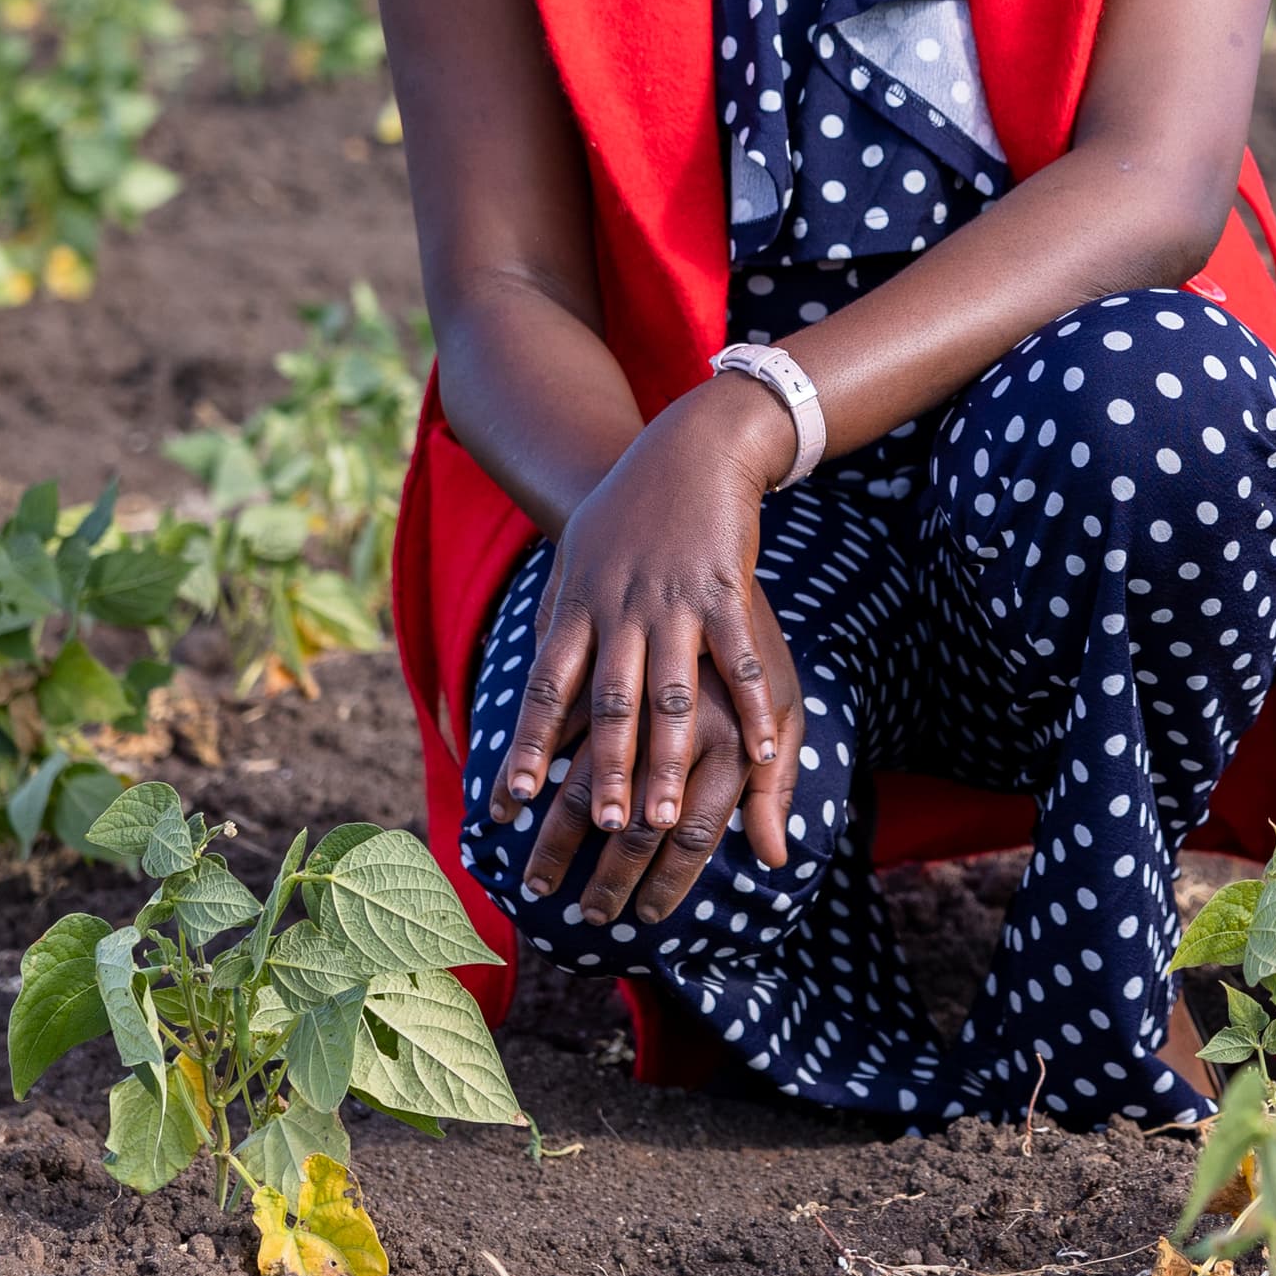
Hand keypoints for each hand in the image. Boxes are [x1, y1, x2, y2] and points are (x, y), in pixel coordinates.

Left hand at [495, 380, 801, 867]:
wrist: (688, 445)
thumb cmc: (626, 511)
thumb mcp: (577, 560)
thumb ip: (560, 626)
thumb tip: (539, 684)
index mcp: (578, 604)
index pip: (548, 687)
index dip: (532, 744)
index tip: (516, 800)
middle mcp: (620, 607)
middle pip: (609, 701)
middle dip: (604, 769)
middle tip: (602, 830)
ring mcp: (674, 598)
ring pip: (669, 692)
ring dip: (665, 758)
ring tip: (663, 819)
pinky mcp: (725, 587)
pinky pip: (736, 658)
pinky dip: (749, 706)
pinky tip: (759, 752)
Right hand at [503, 580, 803, 924]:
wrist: (703, 482)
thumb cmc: (751, 623)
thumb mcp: (783, 695)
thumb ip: (776, 782)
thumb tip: (780, 859)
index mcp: (733, 712)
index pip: (704, 814)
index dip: (673, 865)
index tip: (648, 913)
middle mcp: (684, 682)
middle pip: (635, 776)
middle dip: (598, 837)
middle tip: (566, 896)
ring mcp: (635, 644)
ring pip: (587, 726)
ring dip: (547, 781)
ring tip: (513, 829)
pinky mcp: (592, 615)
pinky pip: (556, 687)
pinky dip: (532, 738)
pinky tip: (509, 785)